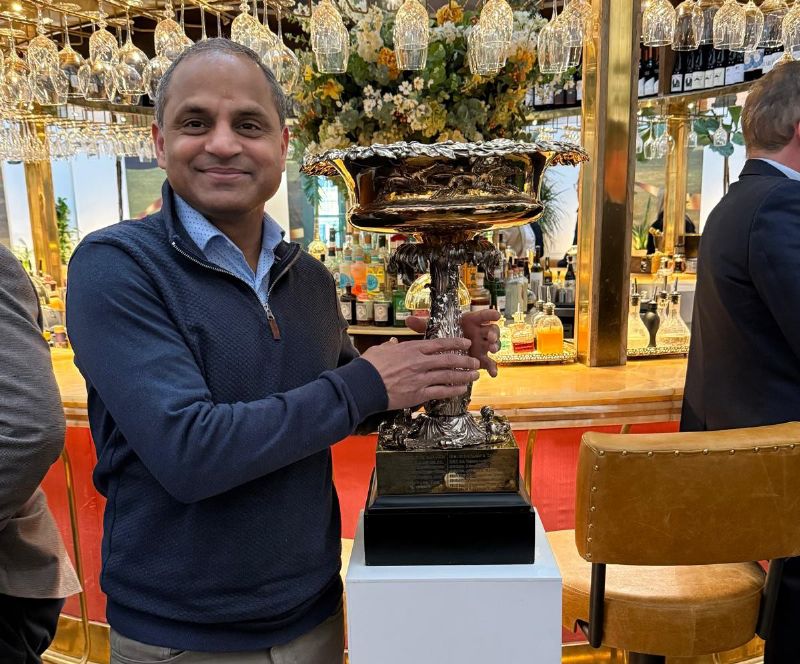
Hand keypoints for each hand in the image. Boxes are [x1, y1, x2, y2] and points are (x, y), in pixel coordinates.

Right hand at [361, 337, 479, 410]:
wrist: (364, 384)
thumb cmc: (370, 367)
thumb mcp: (381, 350)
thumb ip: (390, 346)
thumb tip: (392, 344)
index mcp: (412, 349)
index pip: (439, 344)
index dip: (455, 343)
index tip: (465, 343)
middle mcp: (420, 362)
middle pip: (449, 360)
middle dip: (465, 360)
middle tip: (475, 361)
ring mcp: (421, 378)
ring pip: (449, 376)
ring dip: (464, 375)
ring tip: (474, 375)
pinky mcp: (419, 394)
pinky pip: (441, 392)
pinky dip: (453, 390)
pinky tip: (461, 390)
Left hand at [406, 309, 500, 377]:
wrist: (446, 351)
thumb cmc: (444, 336)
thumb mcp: (433, 330)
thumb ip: (423, 325)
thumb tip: (408, 320)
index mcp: (470, 322)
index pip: (481, 317)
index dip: (489, 315)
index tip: (496, 315)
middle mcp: (478, 333)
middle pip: (491, 330)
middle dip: (493, 333)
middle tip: (490, 337)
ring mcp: (481, 346)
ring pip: (493, 345)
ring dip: (494, 346)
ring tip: (492, 350)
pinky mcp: (481, 359)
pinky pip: (489, 363)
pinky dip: (493, 368)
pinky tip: (493, 374)